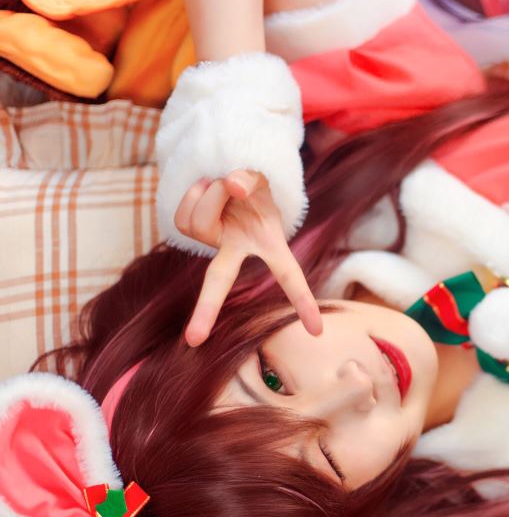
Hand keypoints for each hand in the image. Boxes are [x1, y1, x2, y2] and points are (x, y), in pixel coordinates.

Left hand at [174, 169, 322, 346]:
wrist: (229, 176)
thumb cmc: (255, 186)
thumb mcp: (263, 179)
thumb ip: (251, 180)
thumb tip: (232, 186)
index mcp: (269, 244)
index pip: (290, 275)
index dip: (303, 301)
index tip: (316, 331)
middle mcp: (239, 249)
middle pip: (220, 279)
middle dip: (206, 309)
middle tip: (193, 340)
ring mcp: (212, 241)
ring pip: (199, 222)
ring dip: (212, 192)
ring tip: (224, 184)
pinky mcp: (190, 231)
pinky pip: (183, 216)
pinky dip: (195, 193)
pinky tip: (206, 188)